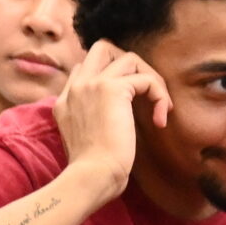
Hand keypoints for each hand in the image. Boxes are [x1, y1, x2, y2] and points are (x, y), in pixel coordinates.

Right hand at [52, 41, 166, 201]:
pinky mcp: (112, 89)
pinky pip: (147, 79)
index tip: (128, 103)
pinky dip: (160, 96)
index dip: (110, 78)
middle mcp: (76, 88)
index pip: (85, 69)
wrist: (91, 176)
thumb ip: (92, 120)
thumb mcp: (84, 141)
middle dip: (130, 64)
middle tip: (145, 90)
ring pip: (130, 58)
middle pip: (103, 48)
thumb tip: (117, 116)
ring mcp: (92, 85)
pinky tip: (161, 119)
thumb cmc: (92, 170)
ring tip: (160, 105)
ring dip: (152, 79)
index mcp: (64, 101)